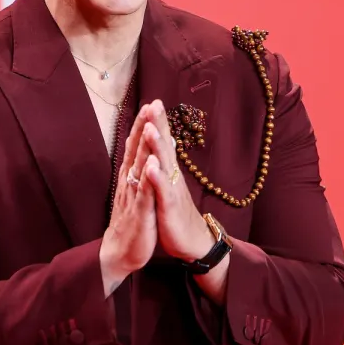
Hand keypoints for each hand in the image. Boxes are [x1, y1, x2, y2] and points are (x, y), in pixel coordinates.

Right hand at [99, 105, 158, 295]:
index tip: (151, 105)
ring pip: (140, 167)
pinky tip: (152, 163)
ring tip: (150, 124)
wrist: (120, 253)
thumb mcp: (136, 193)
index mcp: (131, 178)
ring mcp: (134, 196)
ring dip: (144, 145)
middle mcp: (130, 183)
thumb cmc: (131, 222)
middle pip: (137, 150)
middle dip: (144, 127)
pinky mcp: (140, 213)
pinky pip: (145, 193)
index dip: (143, 126)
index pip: (136, 147)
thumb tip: (144, 154)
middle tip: (152, 104)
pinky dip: (148, 177)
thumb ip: (139, 174)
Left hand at [139, 100, 216, 262]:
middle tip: (155, 103)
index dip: (159, 123)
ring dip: (157, 146)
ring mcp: (172, 190)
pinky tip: (151, 167)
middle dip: (160, 125)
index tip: (152, 102)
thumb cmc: (177, 213)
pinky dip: (157, 178)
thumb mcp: (169, 186)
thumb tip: (165, 145)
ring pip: (164, 165)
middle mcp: (172, 176)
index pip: (163, 142)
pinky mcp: (170, 207)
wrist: (192, 242)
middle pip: (166, 146)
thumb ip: (166, 166)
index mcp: (169, 172)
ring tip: (151, 128)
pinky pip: (163, 191)